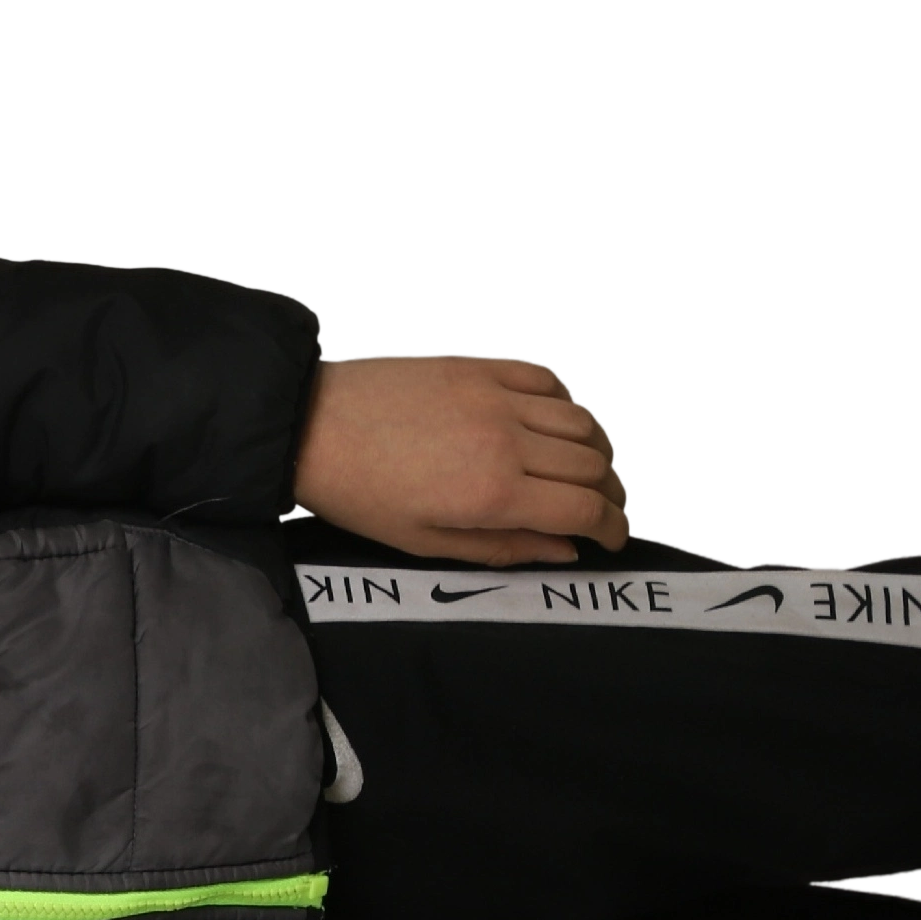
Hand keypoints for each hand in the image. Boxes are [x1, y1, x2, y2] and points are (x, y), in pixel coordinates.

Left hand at [290, 355, 638, 566]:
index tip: (613, 539)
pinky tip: (551, 424)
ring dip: (592, 451)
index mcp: (491, 494)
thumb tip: (566, 553)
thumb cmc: (357, 494)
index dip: (613, 529)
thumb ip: (501, 549)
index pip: (586, 511)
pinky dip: (564, 404)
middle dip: (608, 495)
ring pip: (582, 422)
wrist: (308, 426)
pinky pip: (549, 380)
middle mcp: (507, 442)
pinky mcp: (481, 366)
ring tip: (578, 471)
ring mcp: (496, 398)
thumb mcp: (423, 543)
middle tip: (598, 509)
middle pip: (594, 467)